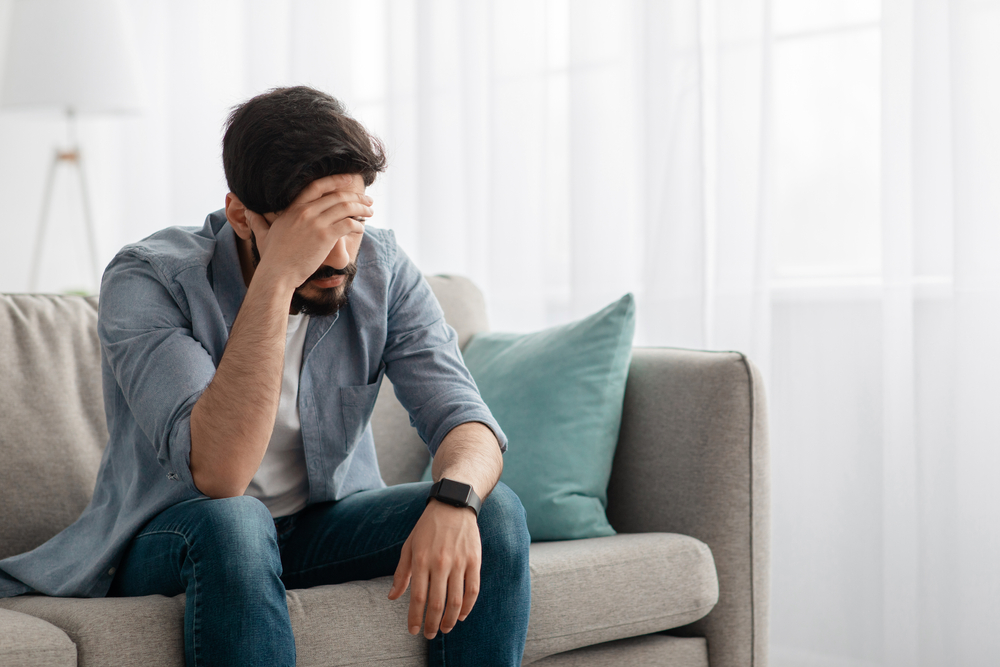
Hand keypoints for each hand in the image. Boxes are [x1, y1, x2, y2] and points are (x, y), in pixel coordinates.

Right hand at [246, 174, 372, 289]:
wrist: (277, 274)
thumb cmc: (271, 258)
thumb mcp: (262, 234)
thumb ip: (257, 221)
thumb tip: (246, 211)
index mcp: (293, 208)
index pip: (317, 185)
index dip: (336, 180)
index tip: (349, 180)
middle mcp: (305, 211)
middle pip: (337, 195)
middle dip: (356, 196)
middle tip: (367, 201)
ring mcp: (315, 222)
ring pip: (346, 208)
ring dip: (361, 209)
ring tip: (370, 212)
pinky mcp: (325, 236)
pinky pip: (348, 224)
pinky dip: (357, 224)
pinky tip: (361, 228)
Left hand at [388, 499, 481, 638]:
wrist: (453, 505)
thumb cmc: (427, 527)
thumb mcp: (409, 546)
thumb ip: (401, 573)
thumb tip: (392, 597)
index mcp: (421, 560)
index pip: (417, 597)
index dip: (415, 617)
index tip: (413, 630)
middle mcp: (440, 562)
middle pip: (437, 603)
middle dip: (432, 624)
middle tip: (429, 634)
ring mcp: (459, 562)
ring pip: (456, 600)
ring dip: (450, 620)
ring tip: (445, 628)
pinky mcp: (474, 560)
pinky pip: (473, 589)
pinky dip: (468, 606)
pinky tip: (461, 615)